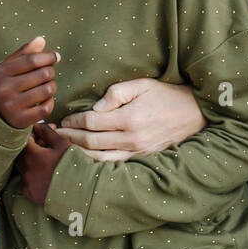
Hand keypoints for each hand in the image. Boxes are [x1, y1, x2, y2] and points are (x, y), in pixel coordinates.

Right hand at [0, 36, 58, 128]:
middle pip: (42, 74)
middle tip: (48, 73)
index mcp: (1, 73)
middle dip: (50, 72)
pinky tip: (46, 99)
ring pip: (47, 91)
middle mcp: (5, 89)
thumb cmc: (5, 84)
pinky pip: (46, 108)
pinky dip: (50, 101)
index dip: (48, 56)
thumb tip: (41, 40)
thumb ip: (24, 53)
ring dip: (52, 86)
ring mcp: (12, 106)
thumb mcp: (9, 67)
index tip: (56, 56)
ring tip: (47, 85)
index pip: (32, 60)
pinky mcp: (21, 120)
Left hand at [15, 122, 68, 204]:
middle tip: (44, 147)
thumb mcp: (62, 143)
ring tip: (45, 162)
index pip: (24, 140)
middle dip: (30, 148)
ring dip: (30, 162)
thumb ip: (46, 132)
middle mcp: (26, 170)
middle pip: (21, 154)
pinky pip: (25, 183)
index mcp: (32, 155)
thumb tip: (36, 125)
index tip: (41, 136)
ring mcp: (27, 183)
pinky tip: (43, 176)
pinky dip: (31, 177)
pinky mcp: (31, 194)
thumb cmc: (73, 163)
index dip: (32, 135)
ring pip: (22, 168)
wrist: (81, 189)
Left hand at [56, 78, 204, 160]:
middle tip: (54, 133)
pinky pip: (113, 164)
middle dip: (70, 137)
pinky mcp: (141, 158)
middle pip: (91, 142)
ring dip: (78, 153)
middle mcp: (132, 138)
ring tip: (63, 147)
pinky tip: (84, 157)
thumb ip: (116, 93)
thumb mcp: (142, 85)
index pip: (92, 122)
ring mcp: (137, 151)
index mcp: (130, 118)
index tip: (63, 118)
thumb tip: (95, 108)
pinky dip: (95, 162)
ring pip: (99, 158)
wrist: (193, 114)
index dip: (74, 120)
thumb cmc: (166, 95)